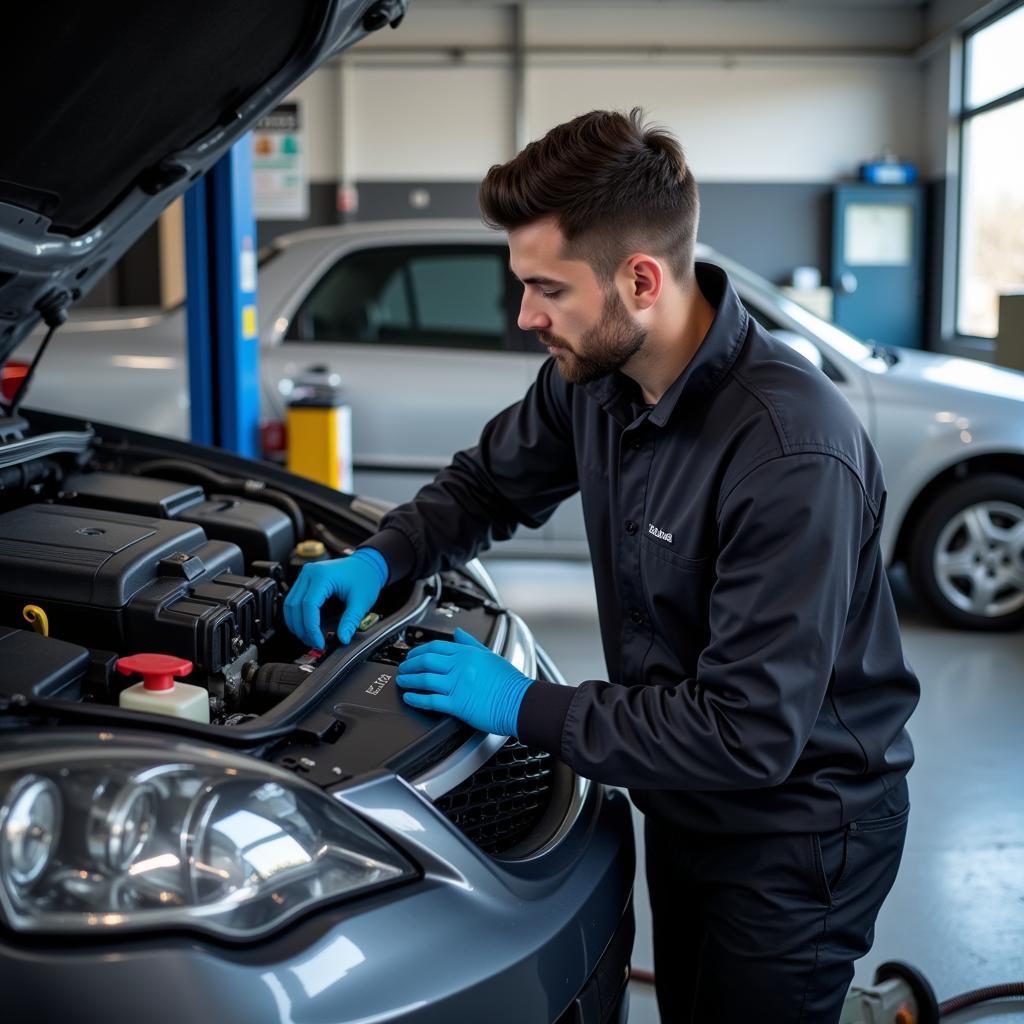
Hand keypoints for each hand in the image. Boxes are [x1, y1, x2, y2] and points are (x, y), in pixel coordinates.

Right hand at [284, 549, 387, 648]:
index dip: (311, 628)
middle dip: (302, 629)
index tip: (319, 642)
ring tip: (309, 638)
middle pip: (295, 606)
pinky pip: (293, 600)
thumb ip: (350, 621)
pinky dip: (297, 616)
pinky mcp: (305, 580)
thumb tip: (343, 638)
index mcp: (322, 575)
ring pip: (290, 604)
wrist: (367, 564)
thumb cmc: (364, 577)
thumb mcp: (361, 601)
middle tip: (313, 643)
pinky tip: (305, 627)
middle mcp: (310, 573)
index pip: (308, 606)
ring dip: (296, 624)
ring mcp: (305, 575)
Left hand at [396, 627, 534, 735]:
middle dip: (409, 664)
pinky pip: (431, 700)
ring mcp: (458, 685)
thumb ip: (471, 643)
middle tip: (402, 667)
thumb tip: (457, 633)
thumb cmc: (510, 682)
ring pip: (424, 679)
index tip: (412, 654)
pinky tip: (409, 697)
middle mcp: (460, 667)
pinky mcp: (457, 704)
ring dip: (409, 680)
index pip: (436, 647)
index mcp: (467, 653)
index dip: (419, 650)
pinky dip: (416, 698)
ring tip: (402, 681)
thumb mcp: (490, 655)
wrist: (520, 702)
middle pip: (426, 661)